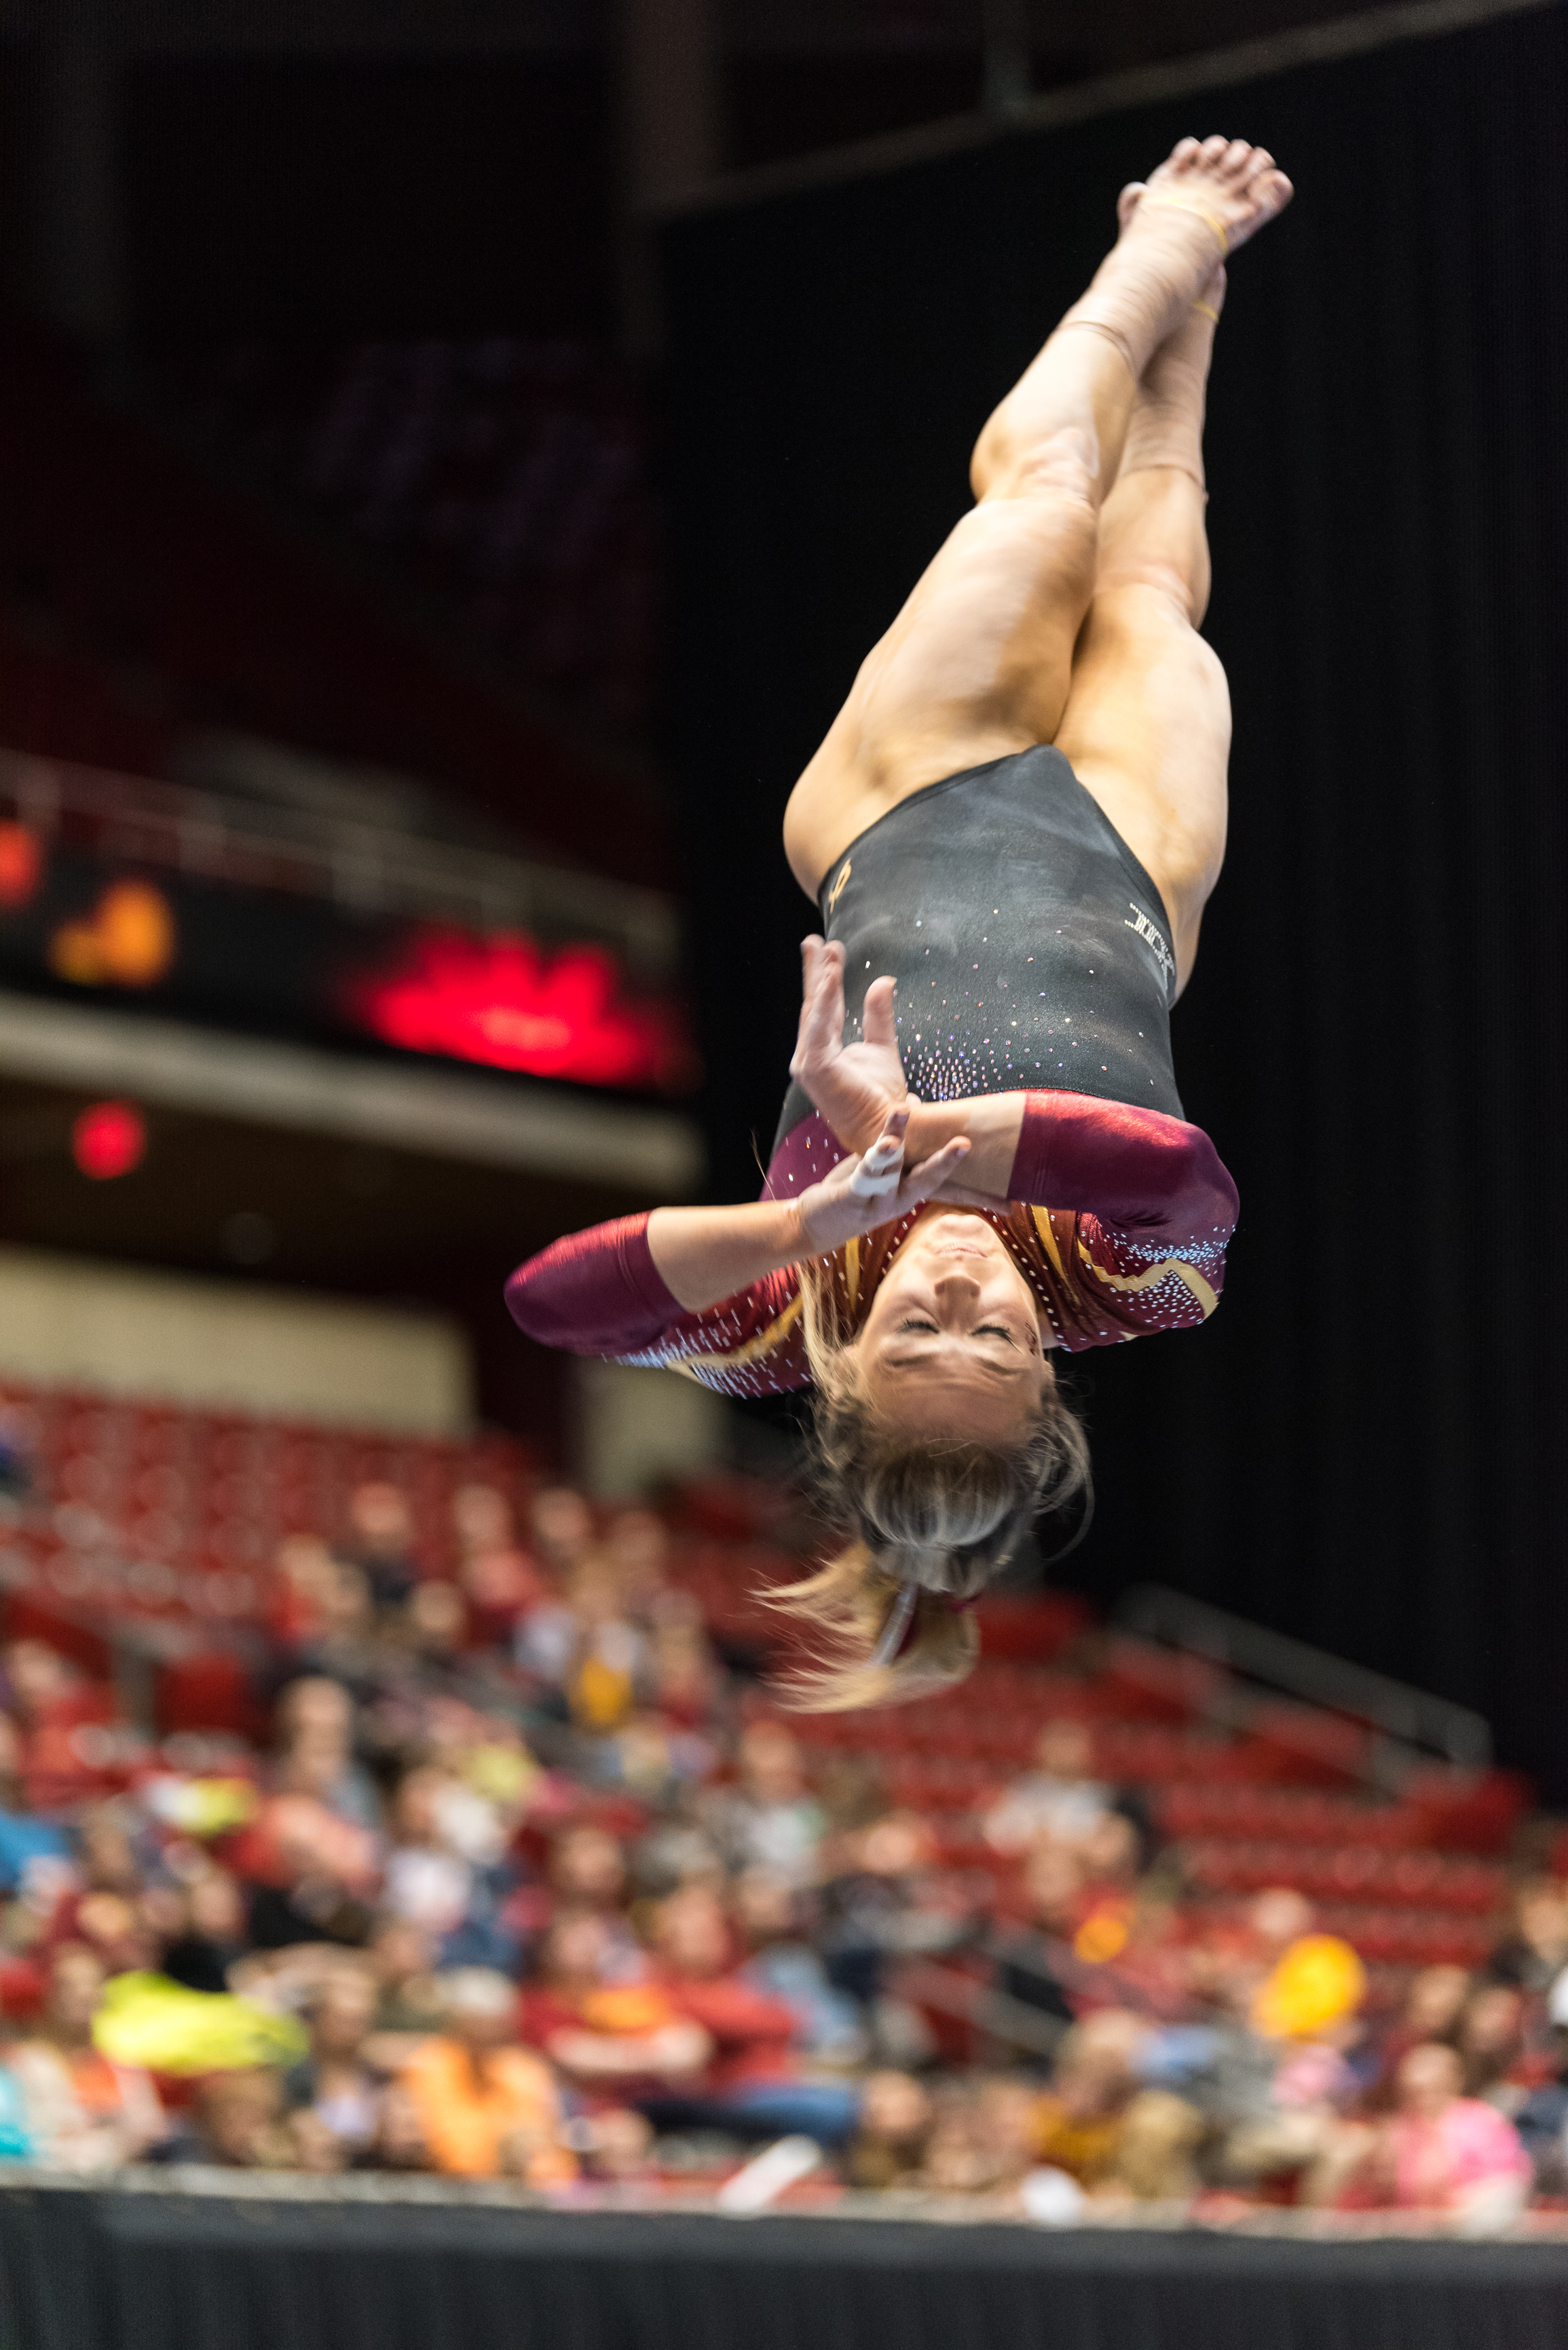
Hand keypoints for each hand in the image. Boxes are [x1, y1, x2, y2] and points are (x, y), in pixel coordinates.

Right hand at [791, 936, 912, 1154]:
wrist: (887, 1128)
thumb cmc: (883, 1097)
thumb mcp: (883, 1047)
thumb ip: (879, 1016)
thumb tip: (883, 981)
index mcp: (824, 1050)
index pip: (823, 1006)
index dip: (825, 976)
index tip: (831, 946)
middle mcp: (811, 1055)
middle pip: (814, 1004)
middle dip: (815, 970)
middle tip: (815, 939)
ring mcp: (809, 1062)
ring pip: (814, 1011)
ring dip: (819, 978)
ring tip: (826, 949)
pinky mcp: (815, 1067)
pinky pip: (818, 1026)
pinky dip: (823, 999)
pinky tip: (829, 976)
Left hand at [793, 1108, 971, 1254]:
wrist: (819, 1222)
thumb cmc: (857, 1188)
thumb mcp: (883, 1163)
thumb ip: (899, 1136)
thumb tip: (913, 1102)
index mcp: (913, 1191)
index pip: (951, 1192)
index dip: (981, 1198)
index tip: (1009, 1206)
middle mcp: (901, 1201)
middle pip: (927, 1179)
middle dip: (945, 1162)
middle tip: (965, 1144)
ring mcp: (878, 1203)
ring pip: (891, 1168)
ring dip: (897, 1139)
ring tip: (904, 1113)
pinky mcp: (853, 1200)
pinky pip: (865, 1176)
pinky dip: (875, 1157)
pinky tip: (882, 1143)